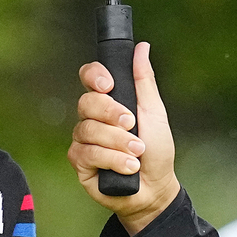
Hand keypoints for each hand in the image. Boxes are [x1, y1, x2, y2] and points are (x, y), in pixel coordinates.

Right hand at [67, 41, 180, 233]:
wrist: (154, 188)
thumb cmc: (156, 151)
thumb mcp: (155, 111)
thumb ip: (144, 80)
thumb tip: (142, 48)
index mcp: (109, 102)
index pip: (90, 78)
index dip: (94, 76)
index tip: (107, 84)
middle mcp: (92, 118)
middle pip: (86, 102)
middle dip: (111, 113)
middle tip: (131, 124)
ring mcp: (83, 140)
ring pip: (88, 130)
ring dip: (118, 142)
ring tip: (137, 153)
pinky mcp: (80, 162)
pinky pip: (88, 153)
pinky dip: (112, 159)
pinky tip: (128, 167)